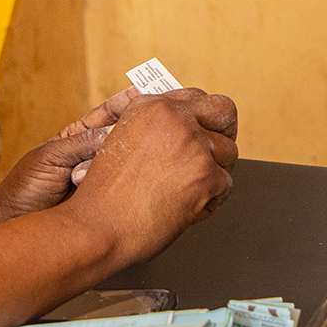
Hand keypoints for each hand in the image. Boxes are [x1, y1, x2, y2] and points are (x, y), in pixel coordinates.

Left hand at [0, 87, 139, 219]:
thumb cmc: (25, 187)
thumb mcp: (52, 156)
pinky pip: (122, 185)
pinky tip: (140, 176)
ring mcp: (101, 176)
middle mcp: (92, 154)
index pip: (108, 114)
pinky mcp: (106, 198)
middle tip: (160, 120)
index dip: (127, 103)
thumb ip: (82, 143)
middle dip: (140, 127)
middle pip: (123, 135)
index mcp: (77, 136)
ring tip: (151, 148)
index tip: (148, 92)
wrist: (15, 220)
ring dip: (135, 156)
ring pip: (125, 160)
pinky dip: (131, 181)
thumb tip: (116, 131)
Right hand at [63, 88, 238, 265]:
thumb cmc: (105, 197)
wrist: (97, 229)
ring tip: (190, 190)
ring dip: (215, 174)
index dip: (203, 118)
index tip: (204, 131)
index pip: (196, 97)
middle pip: (224, 111)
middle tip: (216, 152)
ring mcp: (193, 145)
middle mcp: (174, 119)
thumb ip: (153, 128)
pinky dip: (209, 202)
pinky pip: (225, 186)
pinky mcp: (206, 175)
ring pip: (230, 152)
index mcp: (151, 106)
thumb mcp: (120, 143)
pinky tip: (186, 208)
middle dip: (225, 131)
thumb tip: (185, 127)